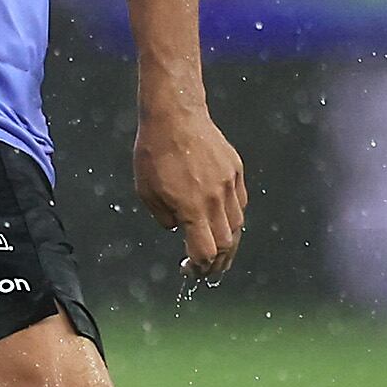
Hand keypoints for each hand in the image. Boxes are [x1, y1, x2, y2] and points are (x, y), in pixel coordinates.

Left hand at [136, 100, 245, 281]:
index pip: (205, 251)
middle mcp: (215, 199)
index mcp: (192, 207)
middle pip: (226, 244)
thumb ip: (163, 216)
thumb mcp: (146, 190)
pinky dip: (234, 218)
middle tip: (207, 271)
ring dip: (229, 243)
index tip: (191, 270)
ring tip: (220, 253)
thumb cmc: (154, 152)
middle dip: (217, 263)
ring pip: (238, 225)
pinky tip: (224, 223)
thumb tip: (178, 228)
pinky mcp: (236, 171)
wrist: (175, 116)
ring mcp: (229, 184)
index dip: (200, 267)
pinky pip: (240, 203)